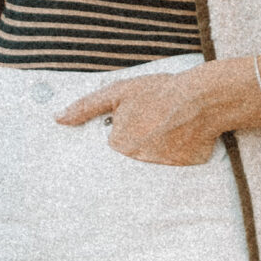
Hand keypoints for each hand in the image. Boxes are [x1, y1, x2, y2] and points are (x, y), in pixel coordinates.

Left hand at [53, 70, 224, 164]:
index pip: (117, 142)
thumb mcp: (118, 92)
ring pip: (157, 157)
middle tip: (158, 119)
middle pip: (136, 151)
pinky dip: (182, 149)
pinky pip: (179, 162)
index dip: (129, 128)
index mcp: (120, 144)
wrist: (202, 97)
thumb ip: (86, 107)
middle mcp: (138, 160)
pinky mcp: (184, 169)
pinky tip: (186, 133)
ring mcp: (162, 167)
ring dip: (163, 144)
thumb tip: (59, 118)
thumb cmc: (159, 91)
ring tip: (173, 123)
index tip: (139, 121)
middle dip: (145, 136)